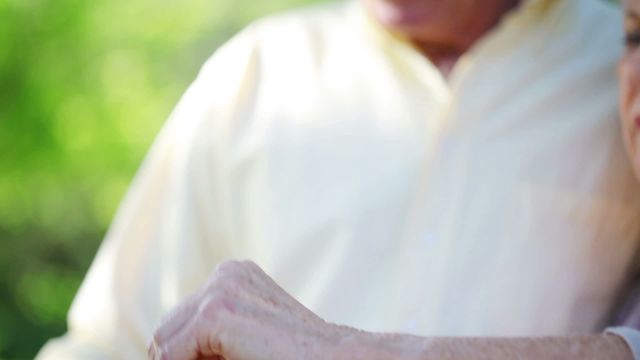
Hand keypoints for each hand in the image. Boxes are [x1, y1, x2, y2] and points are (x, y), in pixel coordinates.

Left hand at [148, 260, 349, 359]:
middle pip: (167, 329)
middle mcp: (224, 273)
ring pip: (163, 343)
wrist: (338, 359)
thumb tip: (165, 352)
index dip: (190, 355)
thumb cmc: (297, 357)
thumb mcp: (250, 336)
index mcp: (233, 276)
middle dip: (184, 358)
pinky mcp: (216, 312)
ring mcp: (219, 289)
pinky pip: (170, 354)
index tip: (223, 359)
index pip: (181, 321)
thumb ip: (217, 336)